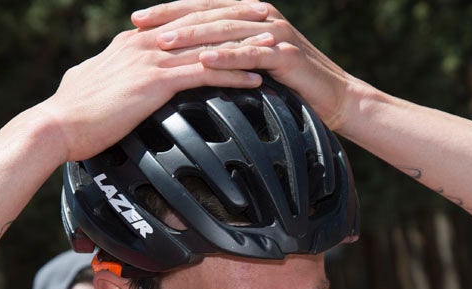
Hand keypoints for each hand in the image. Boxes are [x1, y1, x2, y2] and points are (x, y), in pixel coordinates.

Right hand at [39, 3, 274, 160]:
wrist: (56, 125)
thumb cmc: (71, 113)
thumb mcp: (93, 83)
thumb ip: (112, 75)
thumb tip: (117, 82)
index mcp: (133, 41)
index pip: (182, 24)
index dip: (213, 21)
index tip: (239, 20)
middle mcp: (145, 43)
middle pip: (202, 27)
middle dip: (238, 24)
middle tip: (268, 22)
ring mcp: (151, 60)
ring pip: (210, 47)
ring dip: (245, 47)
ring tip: (274, 48)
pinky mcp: (155, 83)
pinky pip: (205, 75)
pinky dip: (234, 75)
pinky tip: (257, 79)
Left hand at [132, 1, 360, 130]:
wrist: (334, 97)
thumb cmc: (291, 85)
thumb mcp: (252, 64)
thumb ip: (225, 54)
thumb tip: (187, 61)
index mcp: (247, 14)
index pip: (201, 8)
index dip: (168, 11)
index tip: (137, 19)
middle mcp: (259, 16)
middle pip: (208, 14)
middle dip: (171, 19)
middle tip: (140, 26)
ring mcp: (274, 32)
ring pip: (224, 30)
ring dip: (192, 36)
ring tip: (164, 42)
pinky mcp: (285, 54)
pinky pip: (250, 54)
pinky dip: (226, 57)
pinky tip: (204, 61)